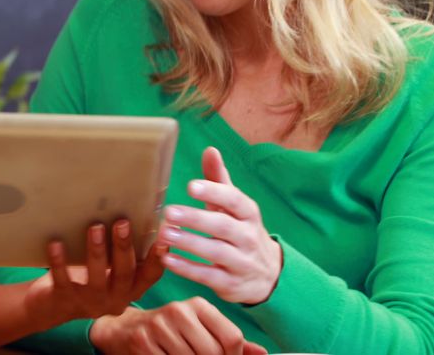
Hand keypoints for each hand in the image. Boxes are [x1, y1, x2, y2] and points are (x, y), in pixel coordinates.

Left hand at [24, 219, 164, 329]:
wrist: (52, 307)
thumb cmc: (87, 277)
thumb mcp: (109, 269)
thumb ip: (121, 252)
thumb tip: (134, 211)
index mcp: (130, 289)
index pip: (150, 276)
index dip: (158, 259)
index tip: (165, 239)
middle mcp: (114, 299)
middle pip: (124, 273)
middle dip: (124, 247)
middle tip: (122, 222)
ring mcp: (90, 302)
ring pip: (96, 278)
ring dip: (96, 251)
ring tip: (94, 227)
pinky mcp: (65, 300)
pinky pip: (63, 280)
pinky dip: (60, 261)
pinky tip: (56, 243)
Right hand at [89, 298, 267, 354]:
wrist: (124, 329)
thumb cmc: (168, 330)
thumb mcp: (199, 328)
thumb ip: (229, 340)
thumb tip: (261, 353)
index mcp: (198, 305)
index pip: (232, 337)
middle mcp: (179, 311)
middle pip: (213, 353)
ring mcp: (159, 326)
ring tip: (179, 354)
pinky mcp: (143, 341)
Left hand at [157, 148, 281, 304]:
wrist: (269, 276)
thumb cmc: (241, 231)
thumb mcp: (235, 207)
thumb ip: (219, 180)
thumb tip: (210, 150)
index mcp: (248, 214)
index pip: (234, 200)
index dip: (214, 192)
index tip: (190, 186)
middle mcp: (248, 237)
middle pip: (223, 226)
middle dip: (196, 218)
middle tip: (169, 211)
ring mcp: (241, 262)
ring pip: (215, 251)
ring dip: (189, 242)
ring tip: (163, 233)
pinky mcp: (230, 283)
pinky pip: (208, 276)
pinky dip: (186, 268)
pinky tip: (166, 258)